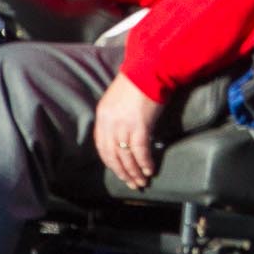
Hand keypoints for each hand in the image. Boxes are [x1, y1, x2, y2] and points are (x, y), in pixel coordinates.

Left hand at [93, 74, 161, 189]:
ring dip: (134, 172)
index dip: (111, 162)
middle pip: (112, 155)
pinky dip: (144, 163)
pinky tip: (149, 170)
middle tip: (131, 183)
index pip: (102, 147)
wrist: (151, 69)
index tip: (120, 172)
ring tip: (141, 182)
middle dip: (122, 172)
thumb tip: (124, 132)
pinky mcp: (140, 126)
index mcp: (102, 116)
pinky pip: (140, 151)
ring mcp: (123, 125)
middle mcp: (109, 123)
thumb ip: (117, 116)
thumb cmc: (139, 81)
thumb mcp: (119, 99)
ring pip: (126, 156)